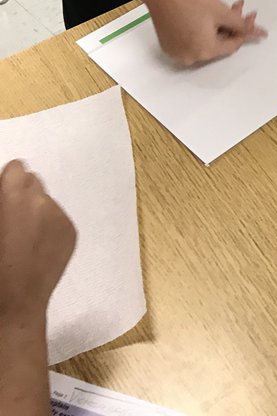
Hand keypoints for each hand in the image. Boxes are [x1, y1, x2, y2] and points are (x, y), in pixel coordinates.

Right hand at [0, 160, 75, 323]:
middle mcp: (41, 200)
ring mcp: (60, 217)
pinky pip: (57, 219)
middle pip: (33, 182)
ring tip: (23, 239)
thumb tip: (5, 194)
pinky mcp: (72, 233)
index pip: (16, 169)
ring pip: (46, 201)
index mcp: (14, 197)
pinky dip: (48, 228)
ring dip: (35, 211)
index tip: (2, 201)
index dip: (6, 184)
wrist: (13, 305)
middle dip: (22, 196)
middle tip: (10, 221)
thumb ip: (0, 200)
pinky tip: (36, 251)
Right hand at [146, 0, 265, 65]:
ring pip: (205, 42)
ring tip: (222, 9)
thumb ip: (242, 26)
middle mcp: (191, 58)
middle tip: (236, 7)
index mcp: (205, 52)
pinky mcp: (169, 45)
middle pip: (219, 43)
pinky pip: (191, 41)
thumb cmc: (193, 0)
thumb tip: (261, 34)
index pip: (233, 45)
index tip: (250, 14)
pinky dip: (201, 30)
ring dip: (217, 26)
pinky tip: (205, 15)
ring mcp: (178, 53)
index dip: (244, 29)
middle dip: (230, 25)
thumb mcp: (221, 12)